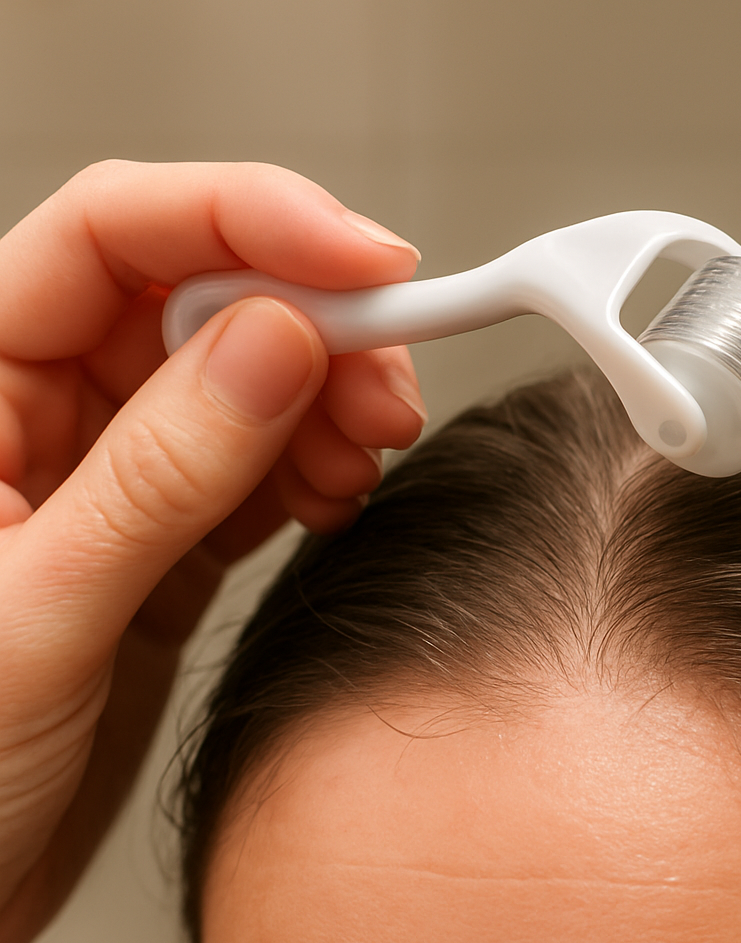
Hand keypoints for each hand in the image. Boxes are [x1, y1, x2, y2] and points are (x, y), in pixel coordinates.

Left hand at [0, 161, 426, 942]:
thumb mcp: (42, 613)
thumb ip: (162, 473)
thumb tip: (277, 344)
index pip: (115, 235)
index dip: (250, 221)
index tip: (367, 262)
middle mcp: (39, 409)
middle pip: (201, 300)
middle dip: (315, 323)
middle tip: (390, 383)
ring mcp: (111, 474)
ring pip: (246, 380)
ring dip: (329, 396)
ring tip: (371, 448)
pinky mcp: (165, 538)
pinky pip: (258, 465)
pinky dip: (317, 465)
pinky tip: (341, 490)